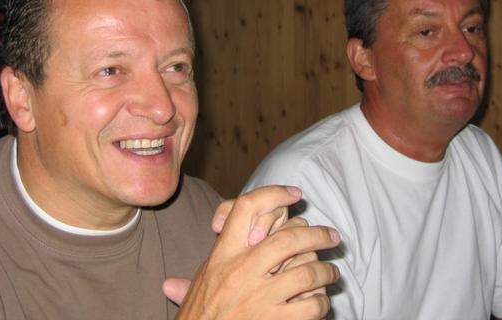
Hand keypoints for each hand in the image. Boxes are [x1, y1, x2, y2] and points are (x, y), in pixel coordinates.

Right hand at [172, 185, 339, 318]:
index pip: (246, 208)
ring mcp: (259, 297)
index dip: (274, 194)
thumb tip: (169, 285)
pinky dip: (321, 303)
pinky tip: (320, 302)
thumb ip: (192, 281)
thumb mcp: (195, 293)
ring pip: (306, 272)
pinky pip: (310, 306)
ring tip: (331, 273)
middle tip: (332, 236)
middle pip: (289, 239)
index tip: (294, 194)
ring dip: (325, 272)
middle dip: (317, 235)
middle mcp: (241, 271)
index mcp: (223, 255)